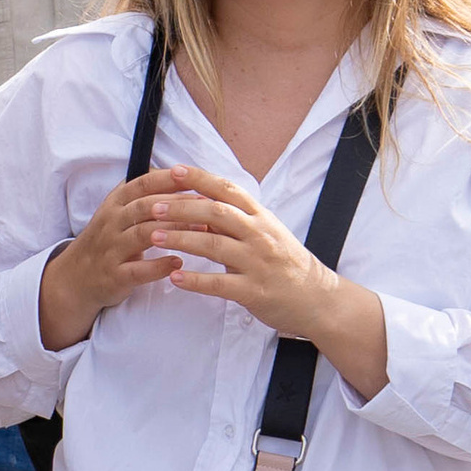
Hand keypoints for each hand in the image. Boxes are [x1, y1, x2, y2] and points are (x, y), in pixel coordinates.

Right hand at [36, 165, 191, 351]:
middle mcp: (111, 223)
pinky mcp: (114, 276)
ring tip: (202, 230)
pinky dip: (159, 266)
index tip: (195, 176)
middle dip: (177, 203)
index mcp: (115, 204)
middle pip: (144, 206)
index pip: (142, 183)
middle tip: (207, 203)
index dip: (168, 178)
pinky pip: (138, 270)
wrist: (76, 278)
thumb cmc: (108, 241)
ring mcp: (111, 250)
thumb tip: (180, 176)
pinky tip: (178, 263)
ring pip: (143, 235)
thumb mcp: (118, 212)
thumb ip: (143, 195)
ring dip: (174, 231)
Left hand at [133, 168, 390, 399]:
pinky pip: (220, 285)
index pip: (228, 190)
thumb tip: (196, 205)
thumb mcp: (264, 234)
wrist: (317, 299)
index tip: (172, 171)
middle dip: (182, 208)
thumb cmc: (284, 264)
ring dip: (181, 240)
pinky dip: (195, 280)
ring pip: (214, 246)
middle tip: (152, 207)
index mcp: (261, 217)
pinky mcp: (254, 291)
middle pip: (216, 213)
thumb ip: (233, 221)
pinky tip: (174, 277)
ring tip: (154, 237)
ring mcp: (257, 263)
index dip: (199, 178)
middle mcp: (260, 235)